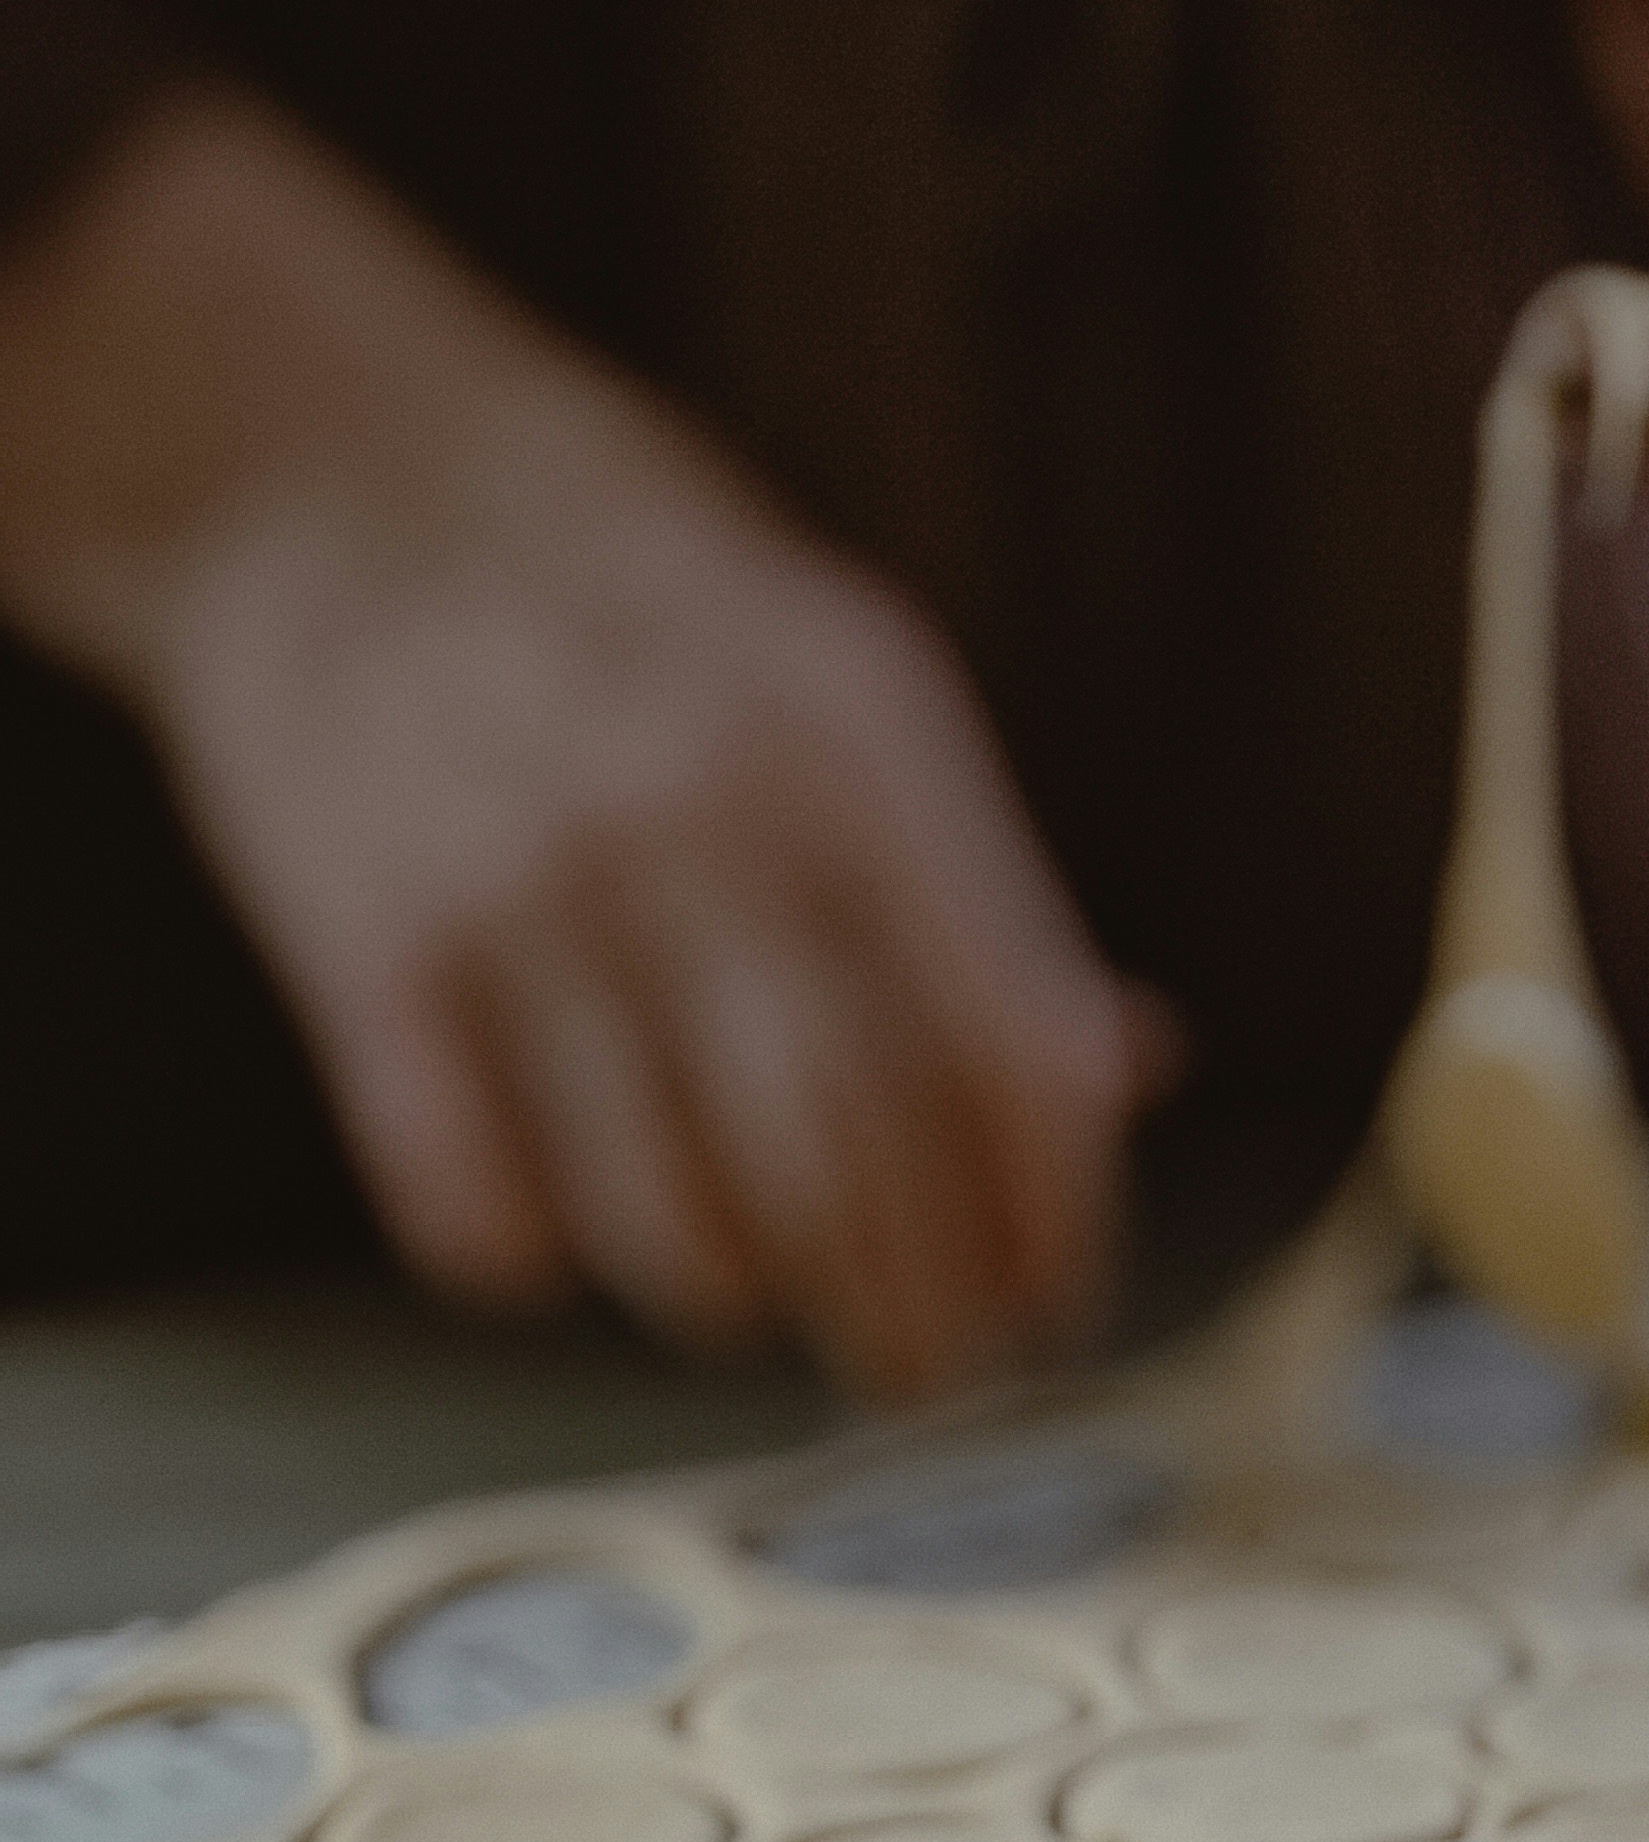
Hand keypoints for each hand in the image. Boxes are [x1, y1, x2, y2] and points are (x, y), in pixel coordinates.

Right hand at [0, 97, 1153, 1397]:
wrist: (327, 472)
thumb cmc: (653, 618)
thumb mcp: (847, 684)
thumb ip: (979, 889)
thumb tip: (1128, 1075)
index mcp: (853, 735)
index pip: (1007, 1047)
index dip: (1047, 1220)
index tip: (1052, 1304)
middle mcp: (696, 805)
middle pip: (853, 1158)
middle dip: (915, 1314)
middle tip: (926, 1369)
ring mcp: (523, 885)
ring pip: (678, 1217)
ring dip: (747, 1301)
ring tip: (771, 1302)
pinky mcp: (368, 956)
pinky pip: (481, 1211)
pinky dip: (545, 1264)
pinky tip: (576, 1233)